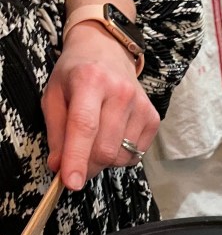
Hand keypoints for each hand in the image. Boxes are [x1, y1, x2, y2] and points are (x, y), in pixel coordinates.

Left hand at [42, 23, 159, 190]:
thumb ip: (56, 132)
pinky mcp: (153, 118)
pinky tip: (113, 136)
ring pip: (120, 157)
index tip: (71, 183)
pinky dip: (120, 155)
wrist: (107, 52)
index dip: (77, 158)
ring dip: (104, 160)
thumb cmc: (76, 74)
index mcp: (90, 80)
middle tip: (76, 162)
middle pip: (104, 149)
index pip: (84, 126)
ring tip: (96, 139)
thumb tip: (59, 167)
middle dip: (87, 165)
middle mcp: (120, 92)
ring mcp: (140, 105)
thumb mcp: (54, 95)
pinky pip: (135, 155)